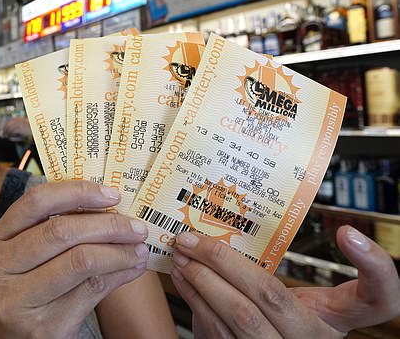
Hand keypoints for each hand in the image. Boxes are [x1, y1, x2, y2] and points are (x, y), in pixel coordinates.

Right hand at [0, 181, 148, 337]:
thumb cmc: (27, 298)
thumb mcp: (24, 262)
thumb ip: (52, 232)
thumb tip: (108, 206)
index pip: (35, 202)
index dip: (77, 192)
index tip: (110, 194)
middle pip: (60, 231)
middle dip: (107, 225)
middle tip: (135, 226)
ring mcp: (16, 301)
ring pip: (80, 261)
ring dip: (119, 251)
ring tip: (138, 249)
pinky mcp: (43, 327)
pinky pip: (92, 290)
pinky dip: (120, 275)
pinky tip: (132, 269)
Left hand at [169, 226, 399, 338]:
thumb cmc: (276, 323)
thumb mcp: (292, 300)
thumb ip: (274, 276)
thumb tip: (227, 232)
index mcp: (333, 319)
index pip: (379, 299)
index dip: (375, 268)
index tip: (348, 233)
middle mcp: (312, 338)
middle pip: (272, 294)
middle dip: (224, 261)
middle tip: (193, 237)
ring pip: (240, 315)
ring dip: (202, 279)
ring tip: (181, 253)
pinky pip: (217, 330)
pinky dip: (195, 299)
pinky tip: (182, 277)